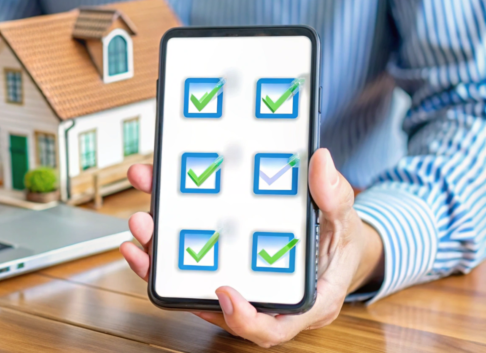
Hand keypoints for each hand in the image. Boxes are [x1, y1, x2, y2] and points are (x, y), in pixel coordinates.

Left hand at [120, 148, 383, 347]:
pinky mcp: (221, 267)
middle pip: (213, 301)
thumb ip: (334, 195)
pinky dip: (165, 244)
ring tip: (141, 221)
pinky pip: (189, 264)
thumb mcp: (345, 218)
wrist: (332, 244)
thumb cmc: (339, 241)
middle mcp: (262, 298)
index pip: (270, 326)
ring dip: (158, 254)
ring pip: (192, 281)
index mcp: (301, 300)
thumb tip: (320, 161)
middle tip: (150, 234)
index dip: (243, 317)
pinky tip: (150, 216)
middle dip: (173, 273)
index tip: (223, 292)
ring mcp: (238, 284)